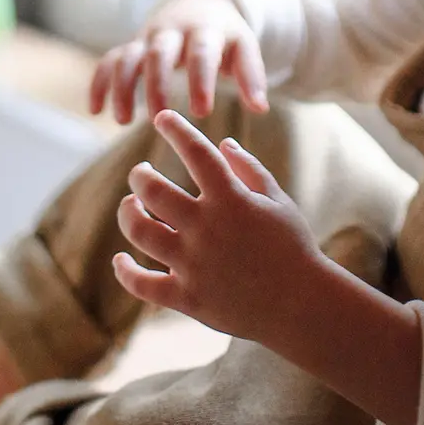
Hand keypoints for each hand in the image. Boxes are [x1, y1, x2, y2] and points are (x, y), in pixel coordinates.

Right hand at [89, 0, 268, 124]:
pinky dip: (100, 82)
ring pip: (129, 56)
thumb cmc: (226, 37)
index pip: (202, 53)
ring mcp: (149, 37)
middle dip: (157, 84)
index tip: (202, 112)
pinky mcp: (132, 45)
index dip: (201, 80)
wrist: (202, 4)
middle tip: (159, 118)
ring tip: (121, 120)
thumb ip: (252, 76)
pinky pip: (110, 60)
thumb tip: (261, 108)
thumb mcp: (243, 48)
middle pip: (160, 52)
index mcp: (205, 31)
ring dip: (123, 86)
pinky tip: (96, 110)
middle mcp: (173, 31)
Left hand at [112, 109, 324, 343]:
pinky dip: (126, 271)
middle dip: (140, 175)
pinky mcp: (188, 298)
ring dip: (128, 213)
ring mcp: (194, 264)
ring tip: (130, 205)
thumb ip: (249, 169)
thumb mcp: (278, 200)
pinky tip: (120, 259)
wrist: (303, 306)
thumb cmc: (293, 247)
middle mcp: (206, 228)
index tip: (161, 118)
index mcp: (231, 199)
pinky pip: (144, 285)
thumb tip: (222, 143)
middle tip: (140, 173)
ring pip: (141, 232)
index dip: (175, 129)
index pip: (195, 151)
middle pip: (153, 191)